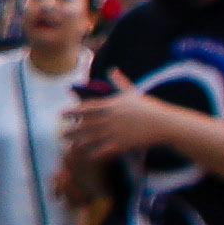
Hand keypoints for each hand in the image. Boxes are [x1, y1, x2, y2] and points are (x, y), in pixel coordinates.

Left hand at [62, 73, 182, 161]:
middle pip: (85, 124)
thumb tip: (111, 69)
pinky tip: (85, 154)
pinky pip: (103, 149)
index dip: (72, 111)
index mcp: (112, 105)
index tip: (61, 114)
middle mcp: (111, 118)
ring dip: (78, 141)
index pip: (87, 108)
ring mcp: (115, 131)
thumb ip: (118, 82)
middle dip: (71, 129)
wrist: (164, 123)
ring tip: (68, 144)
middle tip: (60, 133)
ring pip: (91, 137)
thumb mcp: (132, 92)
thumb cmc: (148, 107)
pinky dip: (93, 152)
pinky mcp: (122, 143)